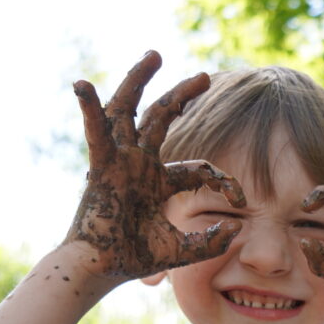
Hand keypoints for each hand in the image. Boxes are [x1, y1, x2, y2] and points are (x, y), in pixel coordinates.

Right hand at [64, 50, 244, 279]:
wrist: (104, 269)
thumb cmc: (137, 258)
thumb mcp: (185, 250)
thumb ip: (213, 241)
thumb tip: (238, 227)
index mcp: (161, 182)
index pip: (200, 168)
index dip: (224, 180)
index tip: (241, 198)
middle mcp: (141, 164)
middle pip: (162, 119)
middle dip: (181, 96)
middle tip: (204, 77)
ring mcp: (121, 160)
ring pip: (130, 110)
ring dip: (140, 80)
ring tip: (155, 55)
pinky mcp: (102, 166)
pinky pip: (95, 131)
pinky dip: (88, 108)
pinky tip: (82, 85)